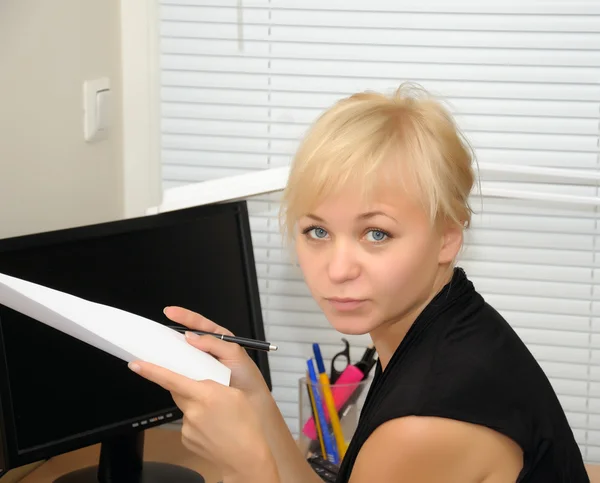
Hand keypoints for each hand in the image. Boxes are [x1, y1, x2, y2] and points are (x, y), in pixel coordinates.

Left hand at [128, 361, 276, 480]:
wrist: (245, 457)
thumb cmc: (246, 426)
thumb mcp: (235, 394)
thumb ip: (213, 384)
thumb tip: (200, 381)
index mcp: (206, 394)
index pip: (171, 379)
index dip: (151, 371)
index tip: (135, 364)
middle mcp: (193, 410)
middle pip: (178, 390)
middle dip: (185, 386)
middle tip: (204, 391)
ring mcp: (187, 427)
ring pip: (185, 407)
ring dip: (195, 406)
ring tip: (216, 417)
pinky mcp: (186, 438)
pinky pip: (187, 423)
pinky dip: (197, 422)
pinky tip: (211, 427)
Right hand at [163, 306, 269, 400]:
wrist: (251, 404)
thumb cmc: (247, 379)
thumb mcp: (235, 355)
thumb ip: (215, 343)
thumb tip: (192, 337)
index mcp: (220, 340)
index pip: (199, 324)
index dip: (184, 317)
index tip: (170, 312)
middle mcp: (209, 351)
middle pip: (187, 339)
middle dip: (173, 334)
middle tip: (158, 331)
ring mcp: (201, 366)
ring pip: (183, 356)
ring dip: (172, 353)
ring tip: (159, 349)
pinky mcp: (196, 381)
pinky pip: (183, 373)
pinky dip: (175, 371)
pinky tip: (168, 369)